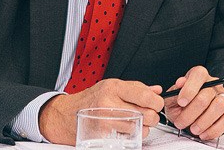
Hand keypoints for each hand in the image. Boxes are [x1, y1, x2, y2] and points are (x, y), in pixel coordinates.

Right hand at [39, 79, 163, 144]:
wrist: (66, 114)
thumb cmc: (91, 99)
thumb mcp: (112, 86)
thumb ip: (137, 88)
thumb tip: (156, 91)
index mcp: (114, 87)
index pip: (145, 96)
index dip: (157, 102)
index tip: (157, 104)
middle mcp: (109, 102)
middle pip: (146, 114)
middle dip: (152, 116)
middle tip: (148, 114)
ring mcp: (105, 120)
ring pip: (140, 128)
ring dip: (143, 127)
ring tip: (135, 121)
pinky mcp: (103, 135)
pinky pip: (129, 137)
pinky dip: (132, 135)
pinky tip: (125, 128)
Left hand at [164, 66, 223, 140]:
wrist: (196, 115)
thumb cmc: (184, 105)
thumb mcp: (173, 99)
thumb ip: (174, 93)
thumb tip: (180, 83)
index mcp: (199, 77)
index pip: (198, 75)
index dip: (189, 89)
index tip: (181, 102)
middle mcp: (214, 84)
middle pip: (206, 95)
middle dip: (191, 113)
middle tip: (181, 123)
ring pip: (219, 105)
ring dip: (204, 121)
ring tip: (193, 129)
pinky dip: (214, 129)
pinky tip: (204, 133)